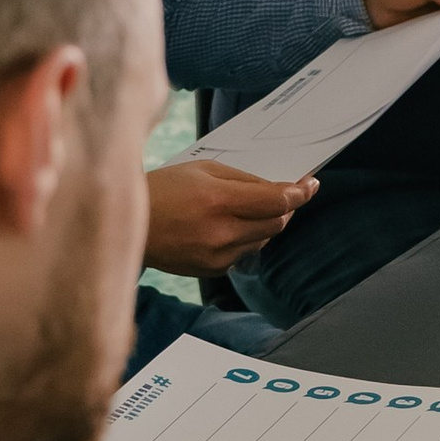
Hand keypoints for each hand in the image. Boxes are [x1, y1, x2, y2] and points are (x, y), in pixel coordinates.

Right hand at [147, 156, 315, 276]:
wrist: (128, 226)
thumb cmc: (163, 190)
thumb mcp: (203, 170)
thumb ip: (244, 180)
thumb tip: (277, 189)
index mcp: (218, 201)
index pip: (276, 200)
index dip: (300, 192)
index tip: (311, 185)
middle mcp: (221, 232)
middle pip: (276, 223)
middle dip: (285, 207)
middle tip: (284, 194)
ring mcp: (217, 256)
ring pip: (263, 240)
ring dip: (266, 224)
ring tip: (248, 208)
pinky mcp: (212, 270)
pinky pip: (244, 253)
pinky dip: (246, 239)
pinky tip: (227, 226)